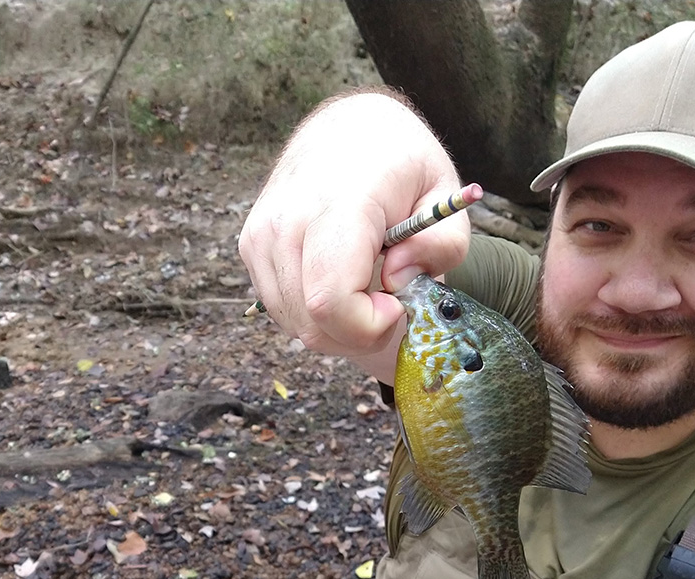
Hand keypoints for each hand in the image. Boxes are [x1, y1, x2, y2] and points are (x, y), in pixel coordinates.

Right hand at [238, 90, 470, 380]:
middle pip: (312, 322)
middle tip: (389, 304)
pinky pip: (282, 310)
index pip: (331, 300)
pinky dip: (314, 314)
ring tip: (366, 292)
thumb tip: (397, 281)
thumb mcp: (444, 196)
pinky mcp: (250, 246)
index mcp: (341, 205)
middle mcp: (288, 220)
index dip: (369, 326)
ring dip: (337, 328)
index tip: (398, 304)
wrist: (345, 127)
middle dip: (359, 334)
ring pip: (294, 324)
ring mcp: (261, 235)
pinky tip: (339, 283)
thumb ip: (441, 245)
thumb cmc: (401, 165)